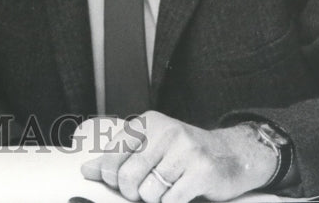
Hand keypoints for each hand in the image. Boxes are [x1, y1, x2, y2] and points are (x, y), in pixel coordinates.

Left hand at [79, 112, 277, 202]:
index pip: (112, 153)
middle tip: (145, 191)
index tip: (118, 183)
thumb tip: (87, 171)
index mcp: (147, 123)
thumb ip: (118, 158)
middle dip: (132, 192)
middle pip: (128, 177)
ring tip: (167, 189)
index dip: (111, 176)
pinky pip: (171, 200)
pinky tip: (181, 194)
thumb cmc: (184, 154)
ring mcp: (185, 150)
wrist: (231, 155)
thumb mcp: (150, 147)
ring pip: (149, 192)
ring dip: (155, 199)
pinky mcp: (202, 171)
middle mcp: (165, 131)